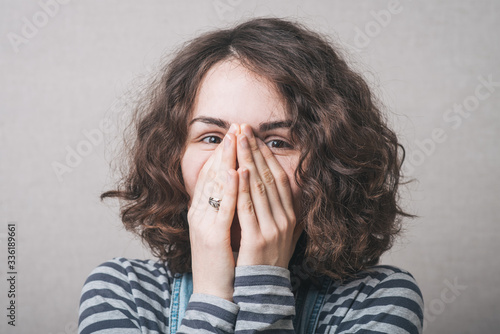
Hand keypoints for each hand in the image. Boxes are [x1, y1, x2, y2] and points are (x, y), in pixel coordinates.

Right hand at [188, 124, 239, 300]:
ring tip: (237, 138)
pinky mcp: (213, 236)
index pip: (211, 175)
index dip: (223, 153)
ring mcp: (204, 223)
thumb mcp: (221, 229)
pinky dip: (229, 188)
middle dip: (226, 149)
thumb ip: (225, 209)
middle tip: (237, 126)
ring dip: (228, 160)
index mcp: (200, 211)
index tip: (235, 134)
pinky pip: (223, 207)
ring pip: (216, 185)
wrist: (214, 292)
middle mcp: (199, 213)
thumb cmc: (221, 262)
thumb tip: (238, 187)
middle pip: (212, 174)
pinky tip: (236, 171)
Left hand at [235, 124, 297, 267]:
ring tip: (237, 140)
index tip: (256, 137)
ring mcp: (273, 229)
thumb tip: (289, 191)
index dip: (268, 156)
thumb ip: (286, 213)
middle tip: (243, 128)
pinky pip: (248, 207)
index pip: (281, 178)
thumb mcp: (284, 235)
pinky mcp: (257, 239)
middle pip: (270, 177)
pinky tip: (235, 170)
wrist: (262, 292)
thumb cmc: (267, 261)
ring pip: (259, 187)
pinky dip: (242, 187)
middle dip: (255, 150)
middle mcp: (286, 220)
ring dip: (247, 160)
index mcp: (291, 216)